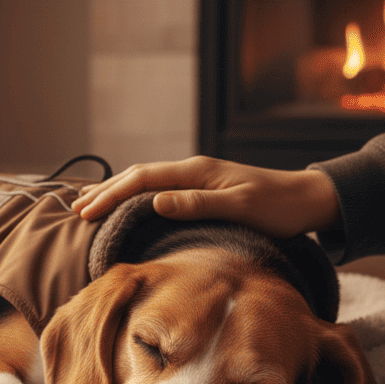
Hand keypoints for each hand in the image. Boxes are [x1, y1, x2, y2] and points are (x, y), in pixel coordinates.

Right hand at [72, 156, 340, 238]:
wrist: (309, 200)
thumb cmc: (279, 208)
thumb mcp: (239, 208)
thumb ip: (197, 204)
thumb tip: (155, 202)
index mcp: (196, 171)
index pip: (142, 180)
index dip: (111, 196)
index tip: (86, 213)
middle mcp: (192, 170)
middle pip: (137, 177)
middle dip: (104, 192)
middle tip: (75, 210)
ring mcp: (196, 178)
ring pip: (145, 182)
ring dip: (115, 193)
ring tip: (89, 205)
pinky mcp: (202, 189)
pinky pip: (158, 190)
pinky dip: (134, 197)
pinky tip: (126, 206)